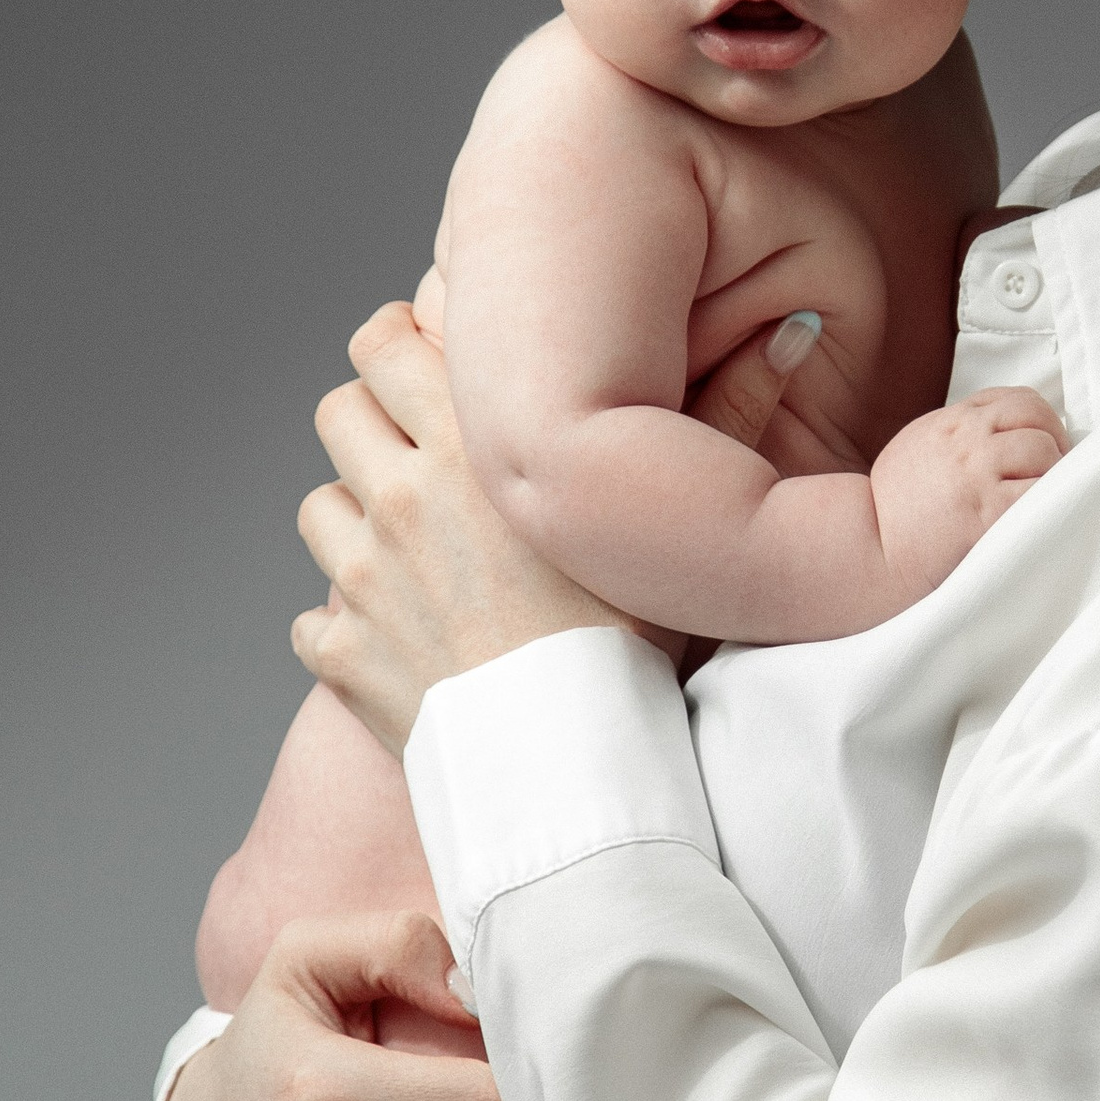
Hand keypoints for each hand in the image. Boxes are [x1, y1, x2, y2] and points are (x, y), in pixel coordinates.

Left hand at [297, 302, 827, 749]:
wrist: (577, 771)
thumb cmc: (640, 647)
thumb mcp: (681, 516)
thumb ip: (734, 410)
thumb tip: (787, 329)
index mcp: (473, 440)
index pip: (388, 338)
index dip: (408, 342)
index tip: (436, 364)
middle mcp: (403, 494)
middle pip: (340, 406)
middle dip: (372, 416)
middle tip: (420, 448)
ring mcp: (360, 575)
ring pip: (319, 505)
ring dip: (355, 515)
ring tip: (414, 547)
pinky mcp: (340, 651)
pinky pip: (312, 617)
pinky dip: (343, 621)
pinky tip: (398, 637)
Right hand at [868, 388, 1065, 604]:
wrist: (869, 548)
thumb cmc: (896, 509)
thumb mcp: (920, 447)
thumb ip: (960, 434)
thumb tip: (1007, 435)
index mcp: (953, 421)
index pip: (1019, 400)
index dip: (1043, 422)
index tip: (1045, 448)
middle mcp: (967, 439)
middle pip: (1038, 419)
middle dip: (1056, 446)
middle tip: (1052, 476)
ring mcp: (978, 472)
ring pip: (1044, 451)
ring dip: (1056, 476)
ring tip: (1043, 501)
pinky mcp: (988, 511)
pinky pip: (1040, 493)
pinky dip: (1051, 502)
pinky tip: (1038, 518)